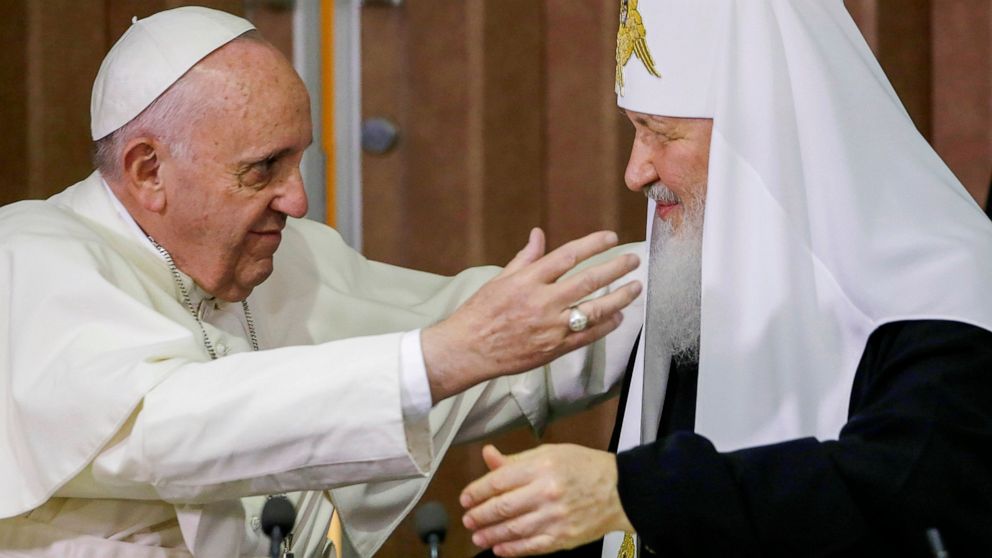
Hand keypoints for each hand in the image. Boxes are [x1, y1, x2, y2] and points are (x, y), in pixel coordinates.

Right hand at [422, 228, 640, 400]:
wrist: (468, 350)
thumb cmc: (480, 313)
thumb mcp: (500, 279)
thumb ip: (525, 258)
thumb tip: (538, 234)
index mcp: (527, 280)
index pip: (568, 256)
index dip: (593, 244)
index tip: (611, 238)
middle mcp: (542, 302)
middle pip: (588, 280)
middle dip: (616, 268)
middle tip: (634, 260)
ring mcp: (550, 327)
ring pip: (595, 309)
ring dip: (620, 297)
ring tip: (635, 288)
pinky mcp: (554, 348)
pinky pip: (587, 336)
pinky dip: (606, 326)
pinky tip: (618, 317)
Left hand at [460, 444, 633, 555]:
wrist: (620, 491)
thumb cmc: (584, 467)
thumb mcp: (550, 454)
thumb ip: (517, 459)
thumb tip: (488, 455)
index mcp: (541, 467)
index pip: (498, 481)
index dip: (477, 491)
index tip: (466, 498)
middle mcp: (546, 493)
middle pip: (502, 507)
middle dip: (480, 515)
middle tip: (467, 519)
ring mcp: (554, 518)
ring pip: (513, 530)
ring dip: (490, 535)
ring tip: (478, 536)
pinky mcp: (563, 538)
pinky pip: (531, 547)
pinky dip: (512, 549)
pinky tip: (499, 548)